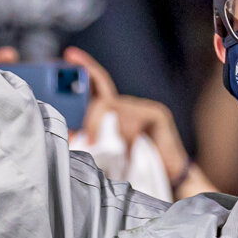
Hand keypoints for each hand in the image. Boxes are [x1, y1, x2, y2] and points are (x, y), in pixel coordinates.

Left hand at [66, 46, 191, 187]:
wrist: (169, 183)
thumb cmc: (136, 169)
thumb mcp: (107, 152)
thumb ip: (91, 138)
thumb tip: (68, 133)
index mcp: (116, 113)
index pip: (98, 86)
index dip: (85, 68)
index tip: (70, 55)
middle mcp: (129, 106)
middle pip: (104, 96)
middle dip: (88, 96)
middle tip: (79, 103)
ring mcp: (144, 107)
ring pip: (114, 110)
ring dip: (106, 131)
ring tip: (103, 149)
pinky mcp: (156, 114)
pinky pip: (132, 119)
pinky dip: (125, 135)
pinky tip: (129, 149)